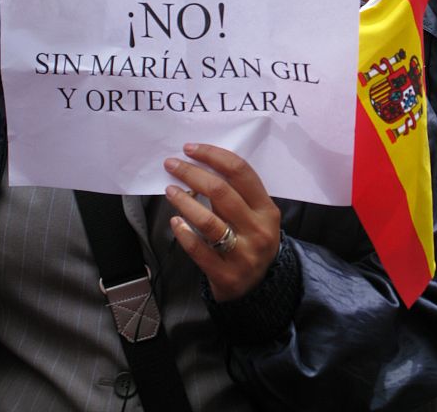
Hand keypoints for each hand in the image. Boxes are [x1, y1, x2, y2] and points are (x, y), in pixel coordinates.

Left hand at [164, 143, 280, 301]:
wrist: (262, 288)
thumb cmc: (252, 241)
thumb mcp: (256, 216)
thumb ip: (237, 194)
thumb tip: (200, 165)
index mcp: (267, 209)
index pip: (240, 172)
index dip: (213, 156)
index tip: (190, 149)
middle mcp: (258, 229)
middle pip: (221, 192)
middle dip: (192, 173)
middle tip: (172, 165)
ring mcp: (244, 254)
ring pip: (209, 221)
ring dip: (185, 202)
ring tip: (170, 190)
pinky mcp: (227, 275)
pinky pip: (200, 250)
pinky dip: (185, 234)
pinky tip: (175, 222)